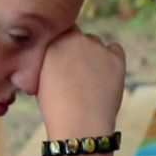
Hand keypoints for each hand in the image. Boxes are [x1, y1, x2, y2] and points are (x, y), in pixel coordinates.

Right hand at [36, 28, 126, 142]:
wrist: (79, 124)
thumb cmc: (56, 108)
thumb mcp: (40, 79)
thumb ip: (48, 60)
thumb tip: (54, 55)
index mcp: (53, 42)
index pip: (61, 30)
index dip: (64, 43)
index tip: (65, 56)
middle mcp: (75, 39)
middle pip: (79, 36)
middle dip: (78, 49)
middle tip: (78, 71)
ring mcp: (97, 47)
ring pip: (96, 43)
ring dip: (94, 54)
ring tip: (91, 79)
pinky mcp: (116, 58)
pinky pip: (116, 49)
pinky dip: (113, 58)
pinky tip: (107, 74)